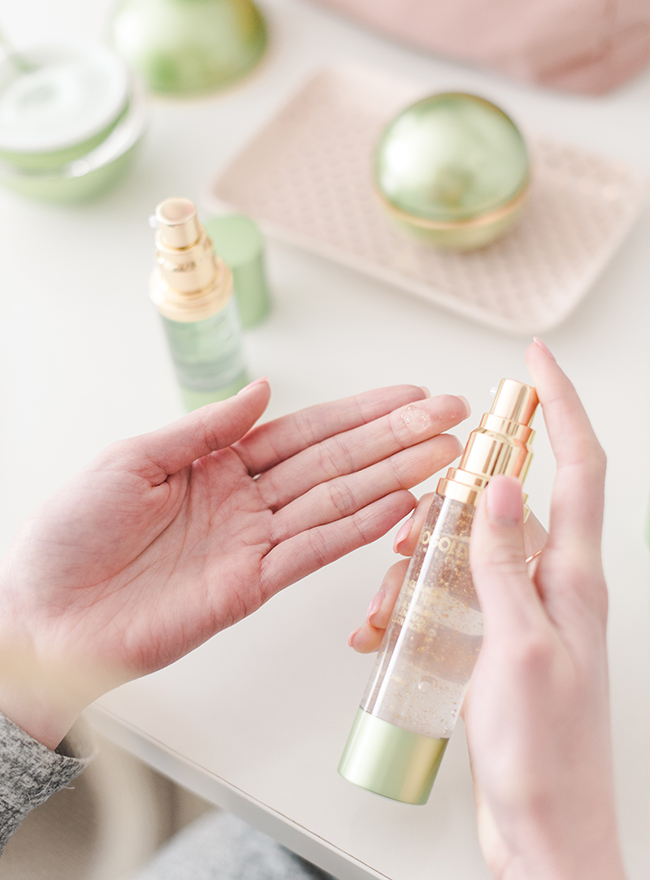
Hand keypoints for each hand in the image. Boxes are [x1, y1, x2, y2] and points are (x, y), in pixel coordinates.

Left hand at [0, 380, 468, 748]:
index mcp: (217, 464)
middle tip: (449, 417)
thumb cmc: (72, 535)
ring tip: (442, 456)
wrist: (47, 615)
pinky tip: (398, 506)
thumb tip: (264, 390)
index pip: (305, 431)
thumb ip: (207, 428)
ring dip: (392, 477)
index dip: (359, 412)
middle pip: (334, 461)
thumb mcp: (135, 459)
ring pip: (336, 502)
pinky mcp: (252, 587)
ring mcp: (253, 544)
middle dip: (394, 436)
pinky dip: (357, 529)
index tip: (408, 394)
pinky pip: (313, 552)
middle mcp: (246, 501)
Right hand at [350, 343, 625, 879]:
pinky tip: (387, 629)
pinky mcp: (498, 640)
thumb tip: (505, 484)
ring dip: (425, 563)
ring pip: (471, 551)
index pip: (578, 467)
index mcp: (572, 577)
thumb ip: (507, 562)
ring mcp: (525, 613)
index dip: (561, 407)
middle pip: (511, 504)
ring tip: (391, 604)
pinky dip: (418, 601)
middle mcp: (554, 586)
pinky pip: (455, 595)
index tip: (536, 362)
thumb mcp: (520, 645)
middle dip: (457, 499)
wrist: (542, 831)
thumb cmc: (544, 752)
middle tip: (419, 523)